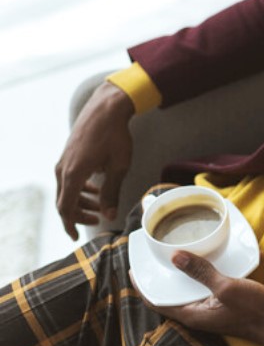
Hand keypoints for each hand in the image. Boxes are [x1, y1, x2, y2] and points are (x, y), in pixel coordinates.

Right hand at [54, 81, 134, 239]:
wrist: (107, 108)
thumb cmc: (116, 136)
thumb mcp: (119, 167)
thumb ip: (112, 193)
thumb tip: (109, 215)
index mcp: (73, 174)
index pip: (65, 208)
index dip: (70, 225)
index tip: (76, 237)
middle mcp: (63, 169)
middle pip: (64, 201)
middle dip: (78, 214)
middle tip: (96, 219)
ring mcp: (63, 160)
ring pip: (66, 189)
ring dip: (81, 200)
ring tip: (100, 205)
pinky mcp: (68, 155)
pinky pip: (69, 178)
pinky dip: (80, 187)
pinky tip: (96, 187)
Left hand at [133, 251, 263, 345]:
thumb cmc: (252, 310)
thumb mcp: (226, 288)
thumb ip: (201, 273)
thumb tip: (176, 257)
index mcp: (191, 314)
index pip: (156, 302)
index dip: (143, 287)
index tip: (135, 269)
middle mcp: (196, 314)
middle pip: (169, 296)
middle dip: (161, 278)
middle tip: (154, 257)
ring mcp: (209, 310)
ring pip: (186, 291)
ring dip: (181, 275)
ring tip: (176, 254)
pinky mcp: (221, 304)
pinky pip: (202, 289)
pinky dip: (199, 275)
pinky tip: (205, 261)